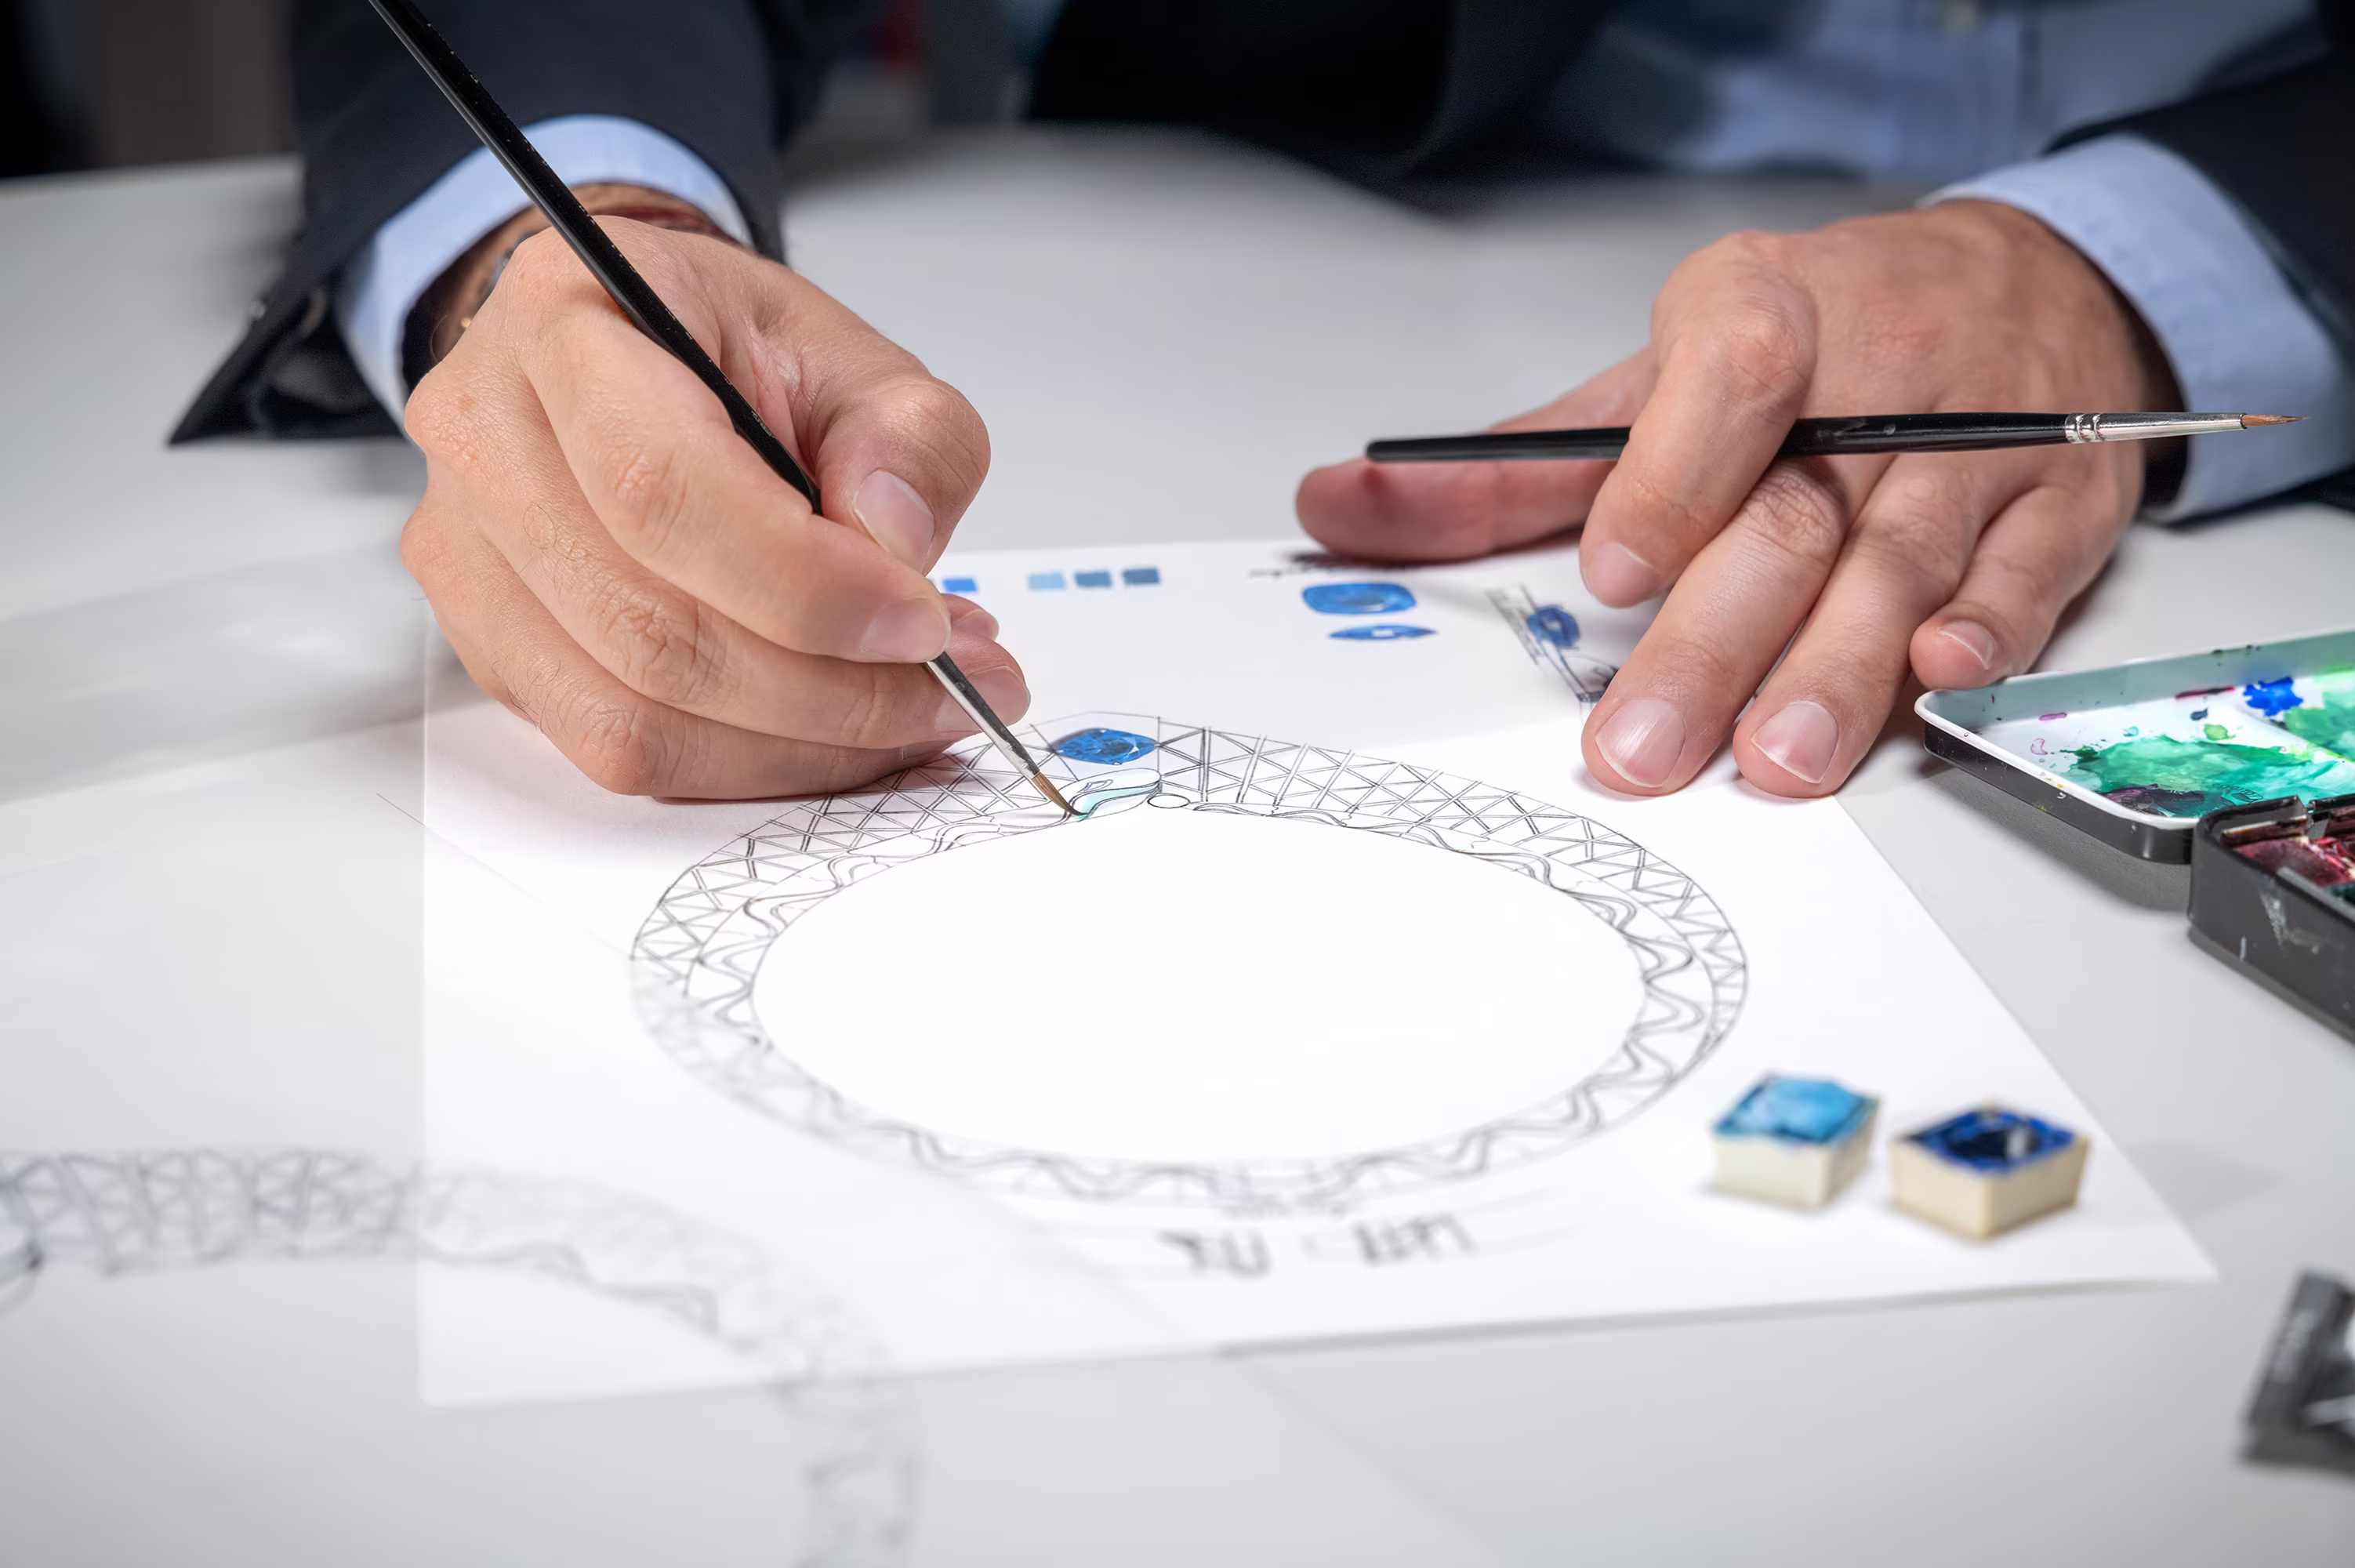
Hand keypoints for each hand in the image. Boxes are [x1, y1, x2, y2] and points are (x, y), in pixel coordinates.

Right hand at [402, 210, 1015, 797]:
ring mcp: (468, 554)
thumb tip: (896, 548)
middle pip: (649, 629)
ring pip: (634, 718)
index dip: (807, 586)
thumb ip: (906, 440)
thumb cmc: (736, 356)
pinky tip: (833, 725)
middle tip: (952, 687)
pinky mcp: (492, 647)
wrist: (643, 367)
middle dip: (831, 690)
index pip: (662, 489)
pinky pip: (621, 753)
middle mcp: (485, 434)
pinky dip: (751, 762)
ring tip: (909, 705)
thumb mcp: (856, 358)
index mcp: (567, 317)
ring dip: (800, 742)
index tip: (925, 624)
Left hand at [1296, 200, 2176, 795]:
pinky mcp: (2061, 499)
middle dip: (1716, 641)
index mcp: (1764, 316)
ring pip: (1901, 560)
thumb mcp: (1656, 381)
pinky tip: (1937, 681)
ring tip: (1775, 760)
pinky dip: (1987, 629)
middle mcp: (1879, 373)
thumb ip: (1510, 468)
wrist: (2022, 282)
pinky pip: (2028, 569)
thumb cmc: (1819, 341)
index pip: (1722, 383)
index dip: (1669, 478)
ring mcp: (1980, 438)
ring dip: (1836, 670)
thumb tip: (1340, 509)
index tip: (1614, 571)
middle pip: (1792, 515)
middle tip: (1645, 750)